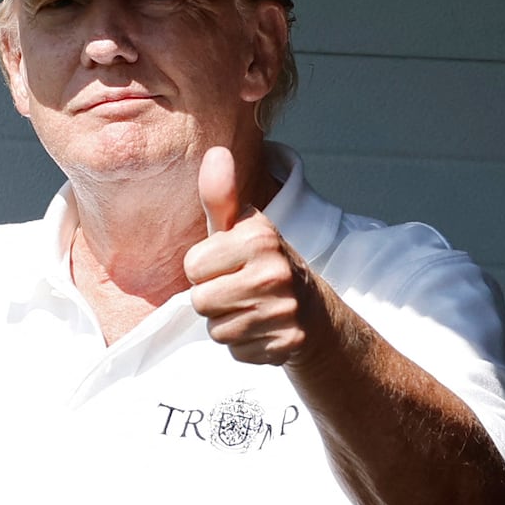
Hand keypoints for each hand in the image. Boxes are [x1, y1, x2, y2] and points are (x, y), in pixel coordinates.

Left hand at [183, 146, 316, 365]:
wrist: (313, 311)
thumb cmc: (261, 264)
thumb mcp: (241, 227)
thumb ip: (220, 195)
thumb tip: (215, 152)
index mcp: (259, 237)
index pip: (192, 267)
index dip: (204, 269)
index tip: (229, 264)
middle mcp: (275, 272)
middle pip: (200, 301)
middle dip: (213, 299)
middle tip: (239, 289)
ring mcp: (284, 310)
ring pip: (217, 330)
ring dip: (227, 323)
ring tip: (250, 308)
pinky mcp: (288, 344)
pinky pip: (236, 351)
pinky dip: (245, 345)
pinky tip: (262, 329)